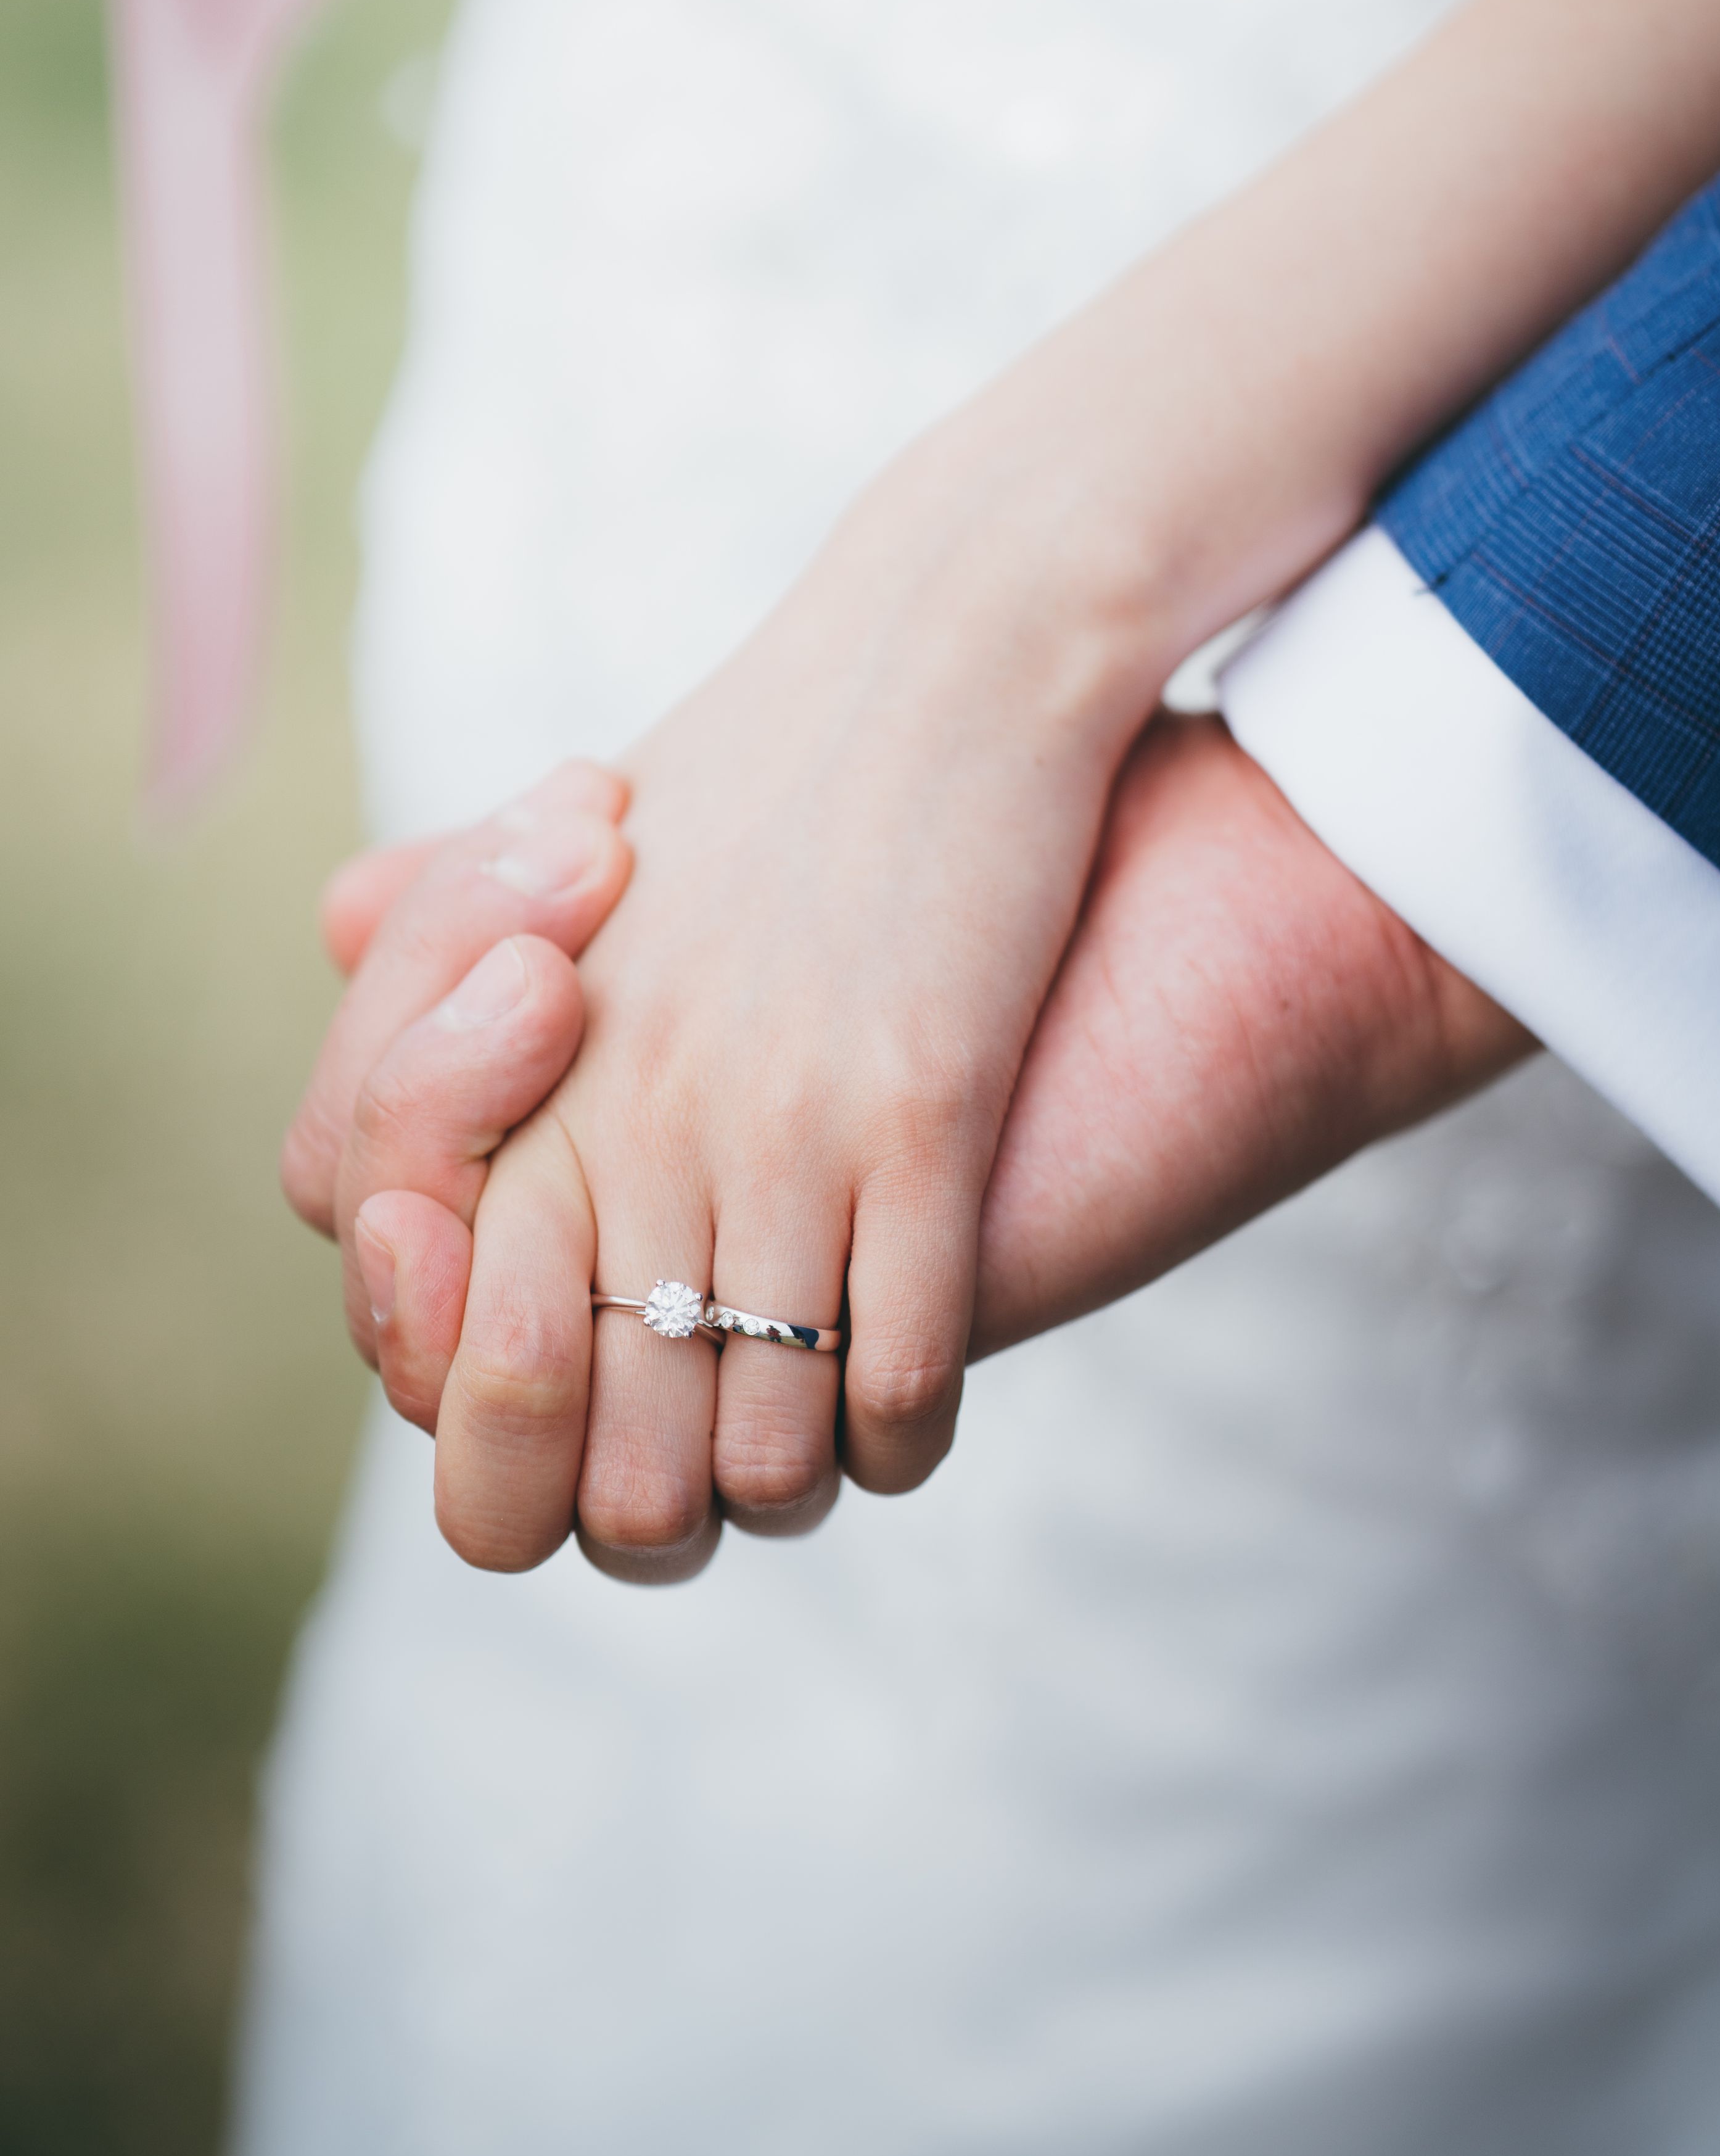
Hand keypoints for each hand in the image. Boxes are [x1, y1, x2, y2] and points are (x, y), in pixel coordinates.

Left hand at [300, 716, 1527, 1466]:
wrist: (952, 644)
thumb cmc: (759, 755)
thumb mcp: (556, 836)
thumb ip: (428, 931)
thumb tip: (332, 945)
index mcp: (521, 1055)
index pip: (439, 1337)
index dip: (496, 1437)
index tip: (578, 1410)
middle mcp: (626, 1104)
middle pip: (586, 1440)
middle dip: (641, 1511)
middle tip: (697, 1481)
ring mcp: (773, 1116)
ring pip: (753, 1440)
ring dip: (780, 1480)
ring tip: (806, 1450)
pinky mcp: (919, 1111)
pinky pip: (898, 1370)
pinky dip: (896, 1434)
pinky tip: (903, 1413)